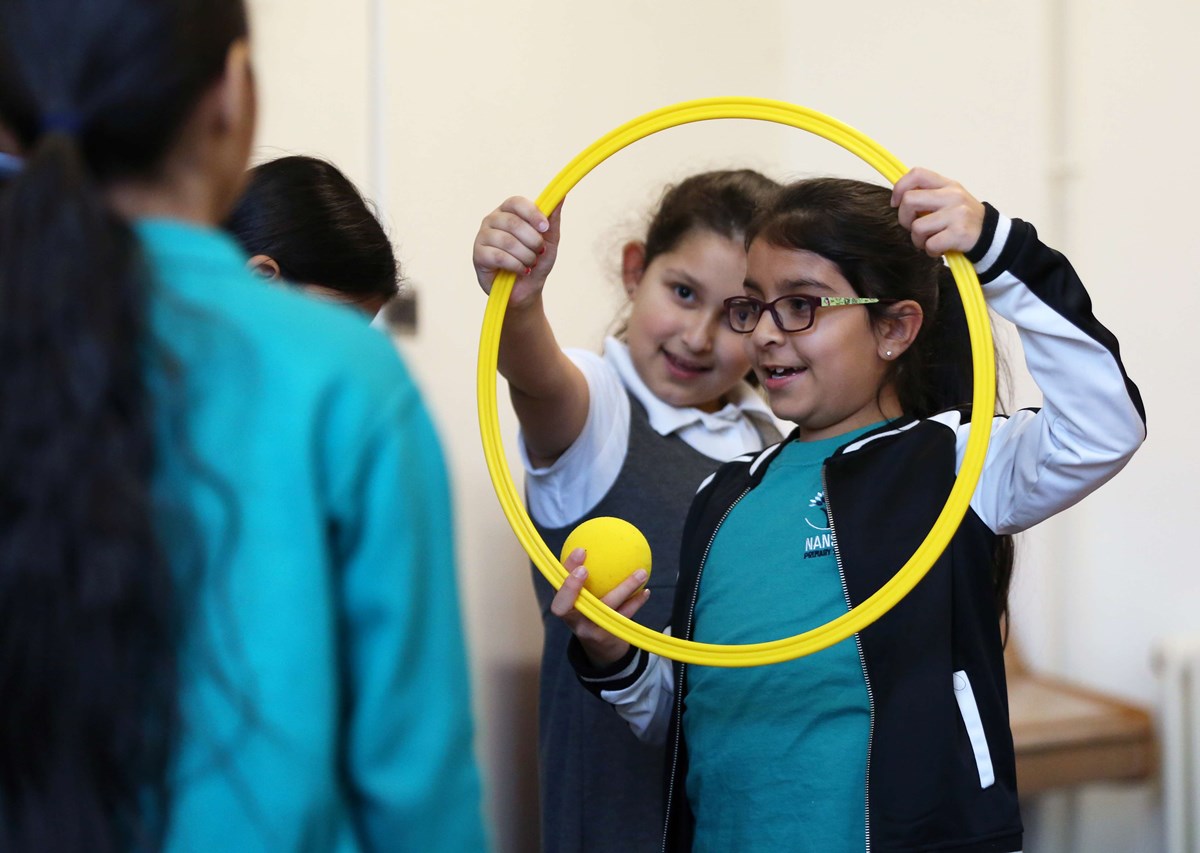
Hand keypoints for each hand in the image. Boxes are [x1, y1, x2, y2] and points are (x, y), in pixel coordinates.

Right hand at [472, 197, 561, 308]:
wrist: (527, 290)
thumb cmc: (536, 262)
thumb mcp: (550, 240)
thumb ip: (553, 218)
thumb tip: (562, 195)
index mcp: (509, 211)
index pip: (516, 202)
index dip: (532, 214)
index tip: (545, 228)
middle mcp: (493, 220)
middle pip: (512, 222)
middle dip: (532, 240)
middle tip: (539, 252)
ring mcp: (483, 236)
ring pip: (506, 241)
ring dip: (525, 256)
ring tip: (530, 263)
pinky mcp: (478, 255)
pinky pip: (498, 256)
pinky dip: (515, 265)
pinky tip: (520, 270)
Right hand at [550, 548, 649, 666]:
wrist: (602, 647)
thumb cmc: (592, 608)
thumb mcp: (584, 593)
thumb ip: (586, 572)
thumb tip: (601, 537)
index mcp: (564, 603)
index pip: (556, 588)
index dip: (564, 572)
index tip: (579, 552)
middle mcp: (572, 619)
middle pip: (569, 604)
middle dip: (573, 586)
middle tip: (586, 569)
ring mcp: (589, 630)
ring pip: (605, 608)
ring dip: (625, 588)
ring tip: (641, 572)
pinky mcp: (606, 638)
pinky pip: (623, 617)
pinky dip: (636, 603)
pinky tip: (645, 591)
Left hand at [891, 168, 984, 257]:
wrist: (990, 236)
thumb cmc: (961, 219)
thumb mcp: (948, 199)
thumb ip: (927, 195)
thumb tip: (898, 200)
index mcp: (947, 185)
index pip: (916, 174)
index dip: (899, 188)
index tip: (896, 204)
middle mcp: (953, 195)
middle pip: (909, 200)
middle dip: (904, 219)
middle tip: (914, 228)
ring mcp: (957, 213)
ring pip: (917, 227)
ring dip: (918, 240)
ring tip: (930, 241)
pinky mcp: (959, 233)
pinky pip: (930, 244)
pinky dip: (931, 251)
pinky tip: (939, 249)